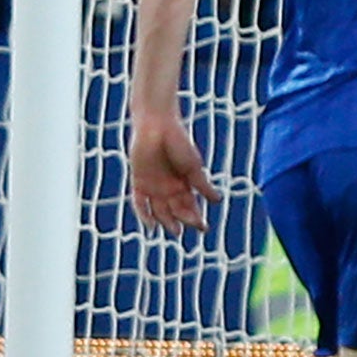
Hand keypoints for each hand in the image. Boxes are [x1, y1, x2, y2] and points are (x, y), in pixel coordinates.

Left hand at [129, 110, 219, 233]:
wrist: (157, 125)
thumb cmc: (179, 142)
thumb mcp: (193, 166)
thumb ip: (202, 185)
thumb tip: (217, 201)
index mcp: (184, 184)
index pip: (190, 206)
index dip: (197, 218)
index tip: (205, 227)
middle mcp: (169, 188)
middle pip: (176, 211)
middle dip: (185, 221)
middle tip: (193, 228)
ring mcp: (153, 187)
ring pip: (159, 211)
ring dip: (167, 222)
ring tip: (176, 231)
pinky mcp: (139, 182)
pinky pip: (140, 203)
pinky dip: (144, 215)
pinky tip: (151, 226)